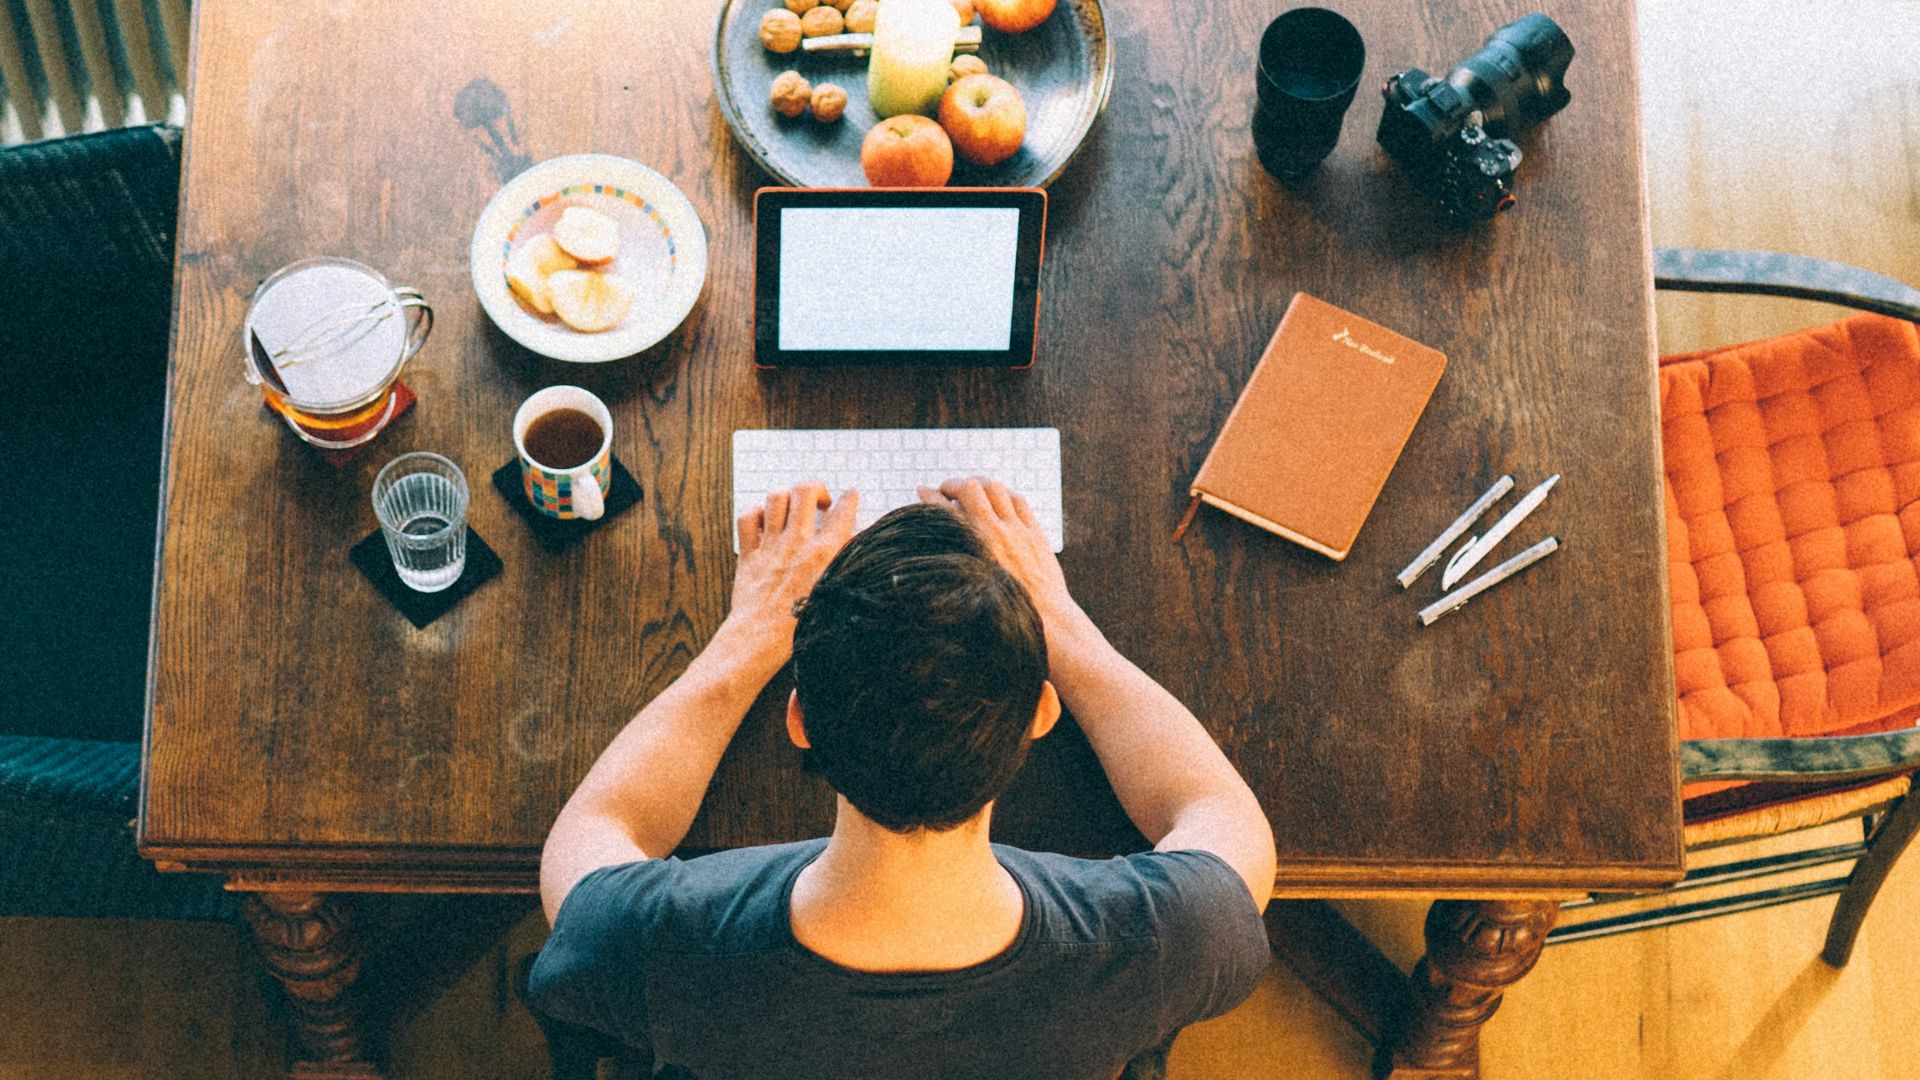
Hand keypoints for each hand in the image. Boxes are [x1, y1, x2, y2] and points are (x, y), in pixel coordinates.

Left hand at [729, 483, 857, 652]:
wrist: (763, 638)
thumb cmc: (801, 626)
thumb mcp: (836, 593)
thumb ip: (846, 565)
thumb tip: (856, 546)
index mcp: (825, 552)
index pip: (843, 511)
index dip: (849, 499)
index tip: (850, 495)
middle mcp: (798, 542)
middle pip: (805, 490)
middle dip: (815, 489)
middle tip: (819, 501)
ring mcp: (771, 545)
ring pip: (776, 498)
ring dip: (786, 499)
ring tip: (792, 509)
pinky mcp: (749, 554)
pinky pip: (748, 518)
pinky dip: (756, 514)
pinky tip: (764, 523)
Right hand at [919, 477, 1081, 629]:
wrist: (1046, 621)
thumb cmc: (1003, 618)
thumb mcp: (965, 597)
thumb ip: (949, 574)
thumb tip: (926, 573)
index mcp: (971, 549)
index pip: (942, 510)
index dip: (928, 496)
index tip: (922, 491)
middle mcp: (993, 534)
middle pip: (970, 489)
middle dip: (954, 484)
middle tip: (947, 490)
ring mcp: (1017, 531)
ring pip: (996, 489)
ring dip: (980, 484)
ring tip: (972, 488)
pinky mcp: (1036, 534)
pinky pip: (1020, 501)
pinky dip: (1006, 494)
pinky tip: (1001, 498)